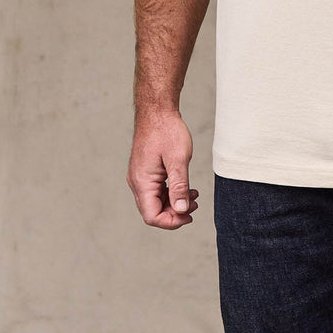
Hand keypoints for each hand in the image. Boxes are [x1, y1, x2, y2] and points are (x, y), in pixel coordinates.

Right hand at [127, 110, 201, 228]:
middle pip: (153, 211)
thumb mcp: (179, 159)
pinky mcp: (145, 170)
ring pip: (155, 201)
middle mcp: (137, 182)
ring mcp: (140, 176)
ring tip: (194, 196)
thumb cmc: (167, 130)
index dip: (171, 221)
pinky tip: (185, 188)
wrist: (157, 110)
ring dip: (174, 203)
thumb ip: (180, 186)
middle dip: (175, 213)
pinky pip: (155, 190)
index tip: (189, 216)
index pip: (152, 216)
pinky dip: (170, 193)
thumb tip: (182, 211)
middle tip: (195, 205)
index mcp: (142, 182)